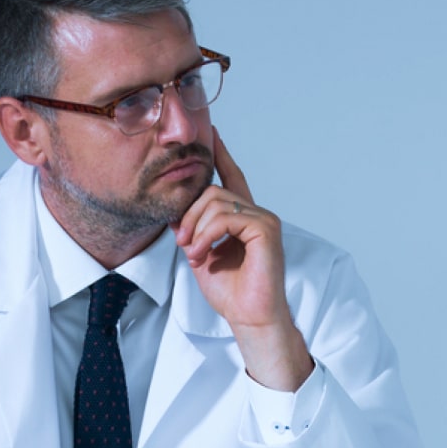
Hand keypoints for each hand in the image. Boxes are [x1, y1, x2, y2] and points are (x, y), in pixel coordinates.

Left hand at [174, 129, 313, 390]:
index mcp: (245, 217)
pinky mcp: (266, 230)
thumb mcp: (202, 253)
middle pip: (212, 191)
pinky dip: (207, 235)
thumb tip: (180, 209)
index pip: (232, 177)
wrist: (250, 316)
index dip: (221, 154)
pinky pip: (226, 217)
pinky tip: (202, 255)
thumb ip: (195, 228)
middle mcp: (257, 214)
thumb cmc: (230, 292)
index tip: (212, 131)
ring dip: (195, 229)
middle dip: (189, 215)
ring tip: (193, 253)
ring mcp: (265, 220)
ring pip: (216, 203)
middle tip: (183, 243)